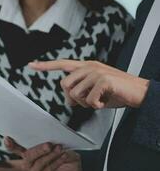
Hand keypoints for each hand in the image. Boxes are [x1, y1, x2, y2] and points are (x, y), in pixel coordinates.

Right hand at [5, 137, 81, 170]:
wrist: (76, 165)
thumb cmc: (64, 151)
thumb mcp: (57, 141)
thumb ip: (48, 138)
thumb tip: (46, 132)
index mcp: (28, 152)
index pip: (15, 148)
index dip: (11, 145)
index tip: (8, 139)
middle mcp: (29, 163)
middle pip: (27, 156)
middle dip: (38, 150)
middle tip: (48, 144)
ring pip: (39, 163)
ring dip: (51, 155)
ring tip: (60, 148)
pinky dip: (57, 161)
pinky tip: (64, 156)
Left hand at [29, 60, 149, 108]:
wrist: (140, 92)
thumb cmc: (116, 92)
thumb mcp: (94, 90)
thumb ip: (80, 91)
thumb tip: (68, 100)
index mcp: (86, 66)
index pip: (62, 64)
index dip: (45, 65)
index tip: (30, 65)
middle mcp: (89, 66)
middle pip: (64, 84)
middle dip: (72, 98)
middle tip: (87, 102)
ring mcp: (96, 72)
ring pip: (75, 93)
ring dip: (85, 103)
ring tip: (99, 100)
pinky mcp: (104, 80)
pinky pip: (89, 100)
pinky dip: (96, 106)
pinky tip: (105, 101)